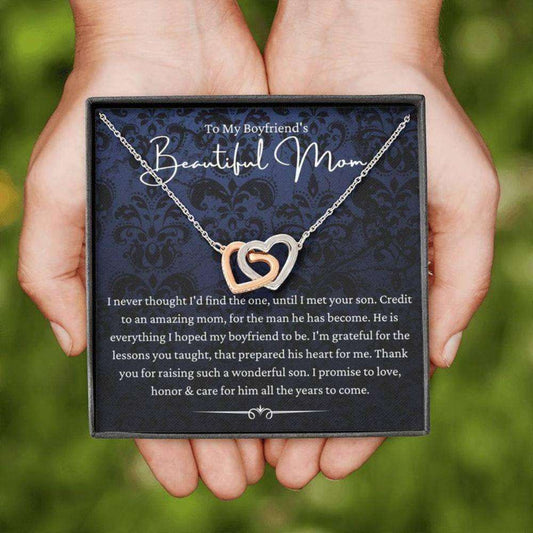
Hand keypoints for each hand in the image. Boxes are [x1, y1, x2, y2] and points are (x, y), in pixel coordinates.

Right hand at [18, 0, 266, 498]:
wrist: (171, 41)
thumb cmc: (104, 112)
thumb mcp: (60, 190)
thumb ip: (53, 268)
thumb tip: (79, 348)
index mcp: (138, 283)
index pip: (152, 376)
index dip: (162, 429)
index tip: (181, 478)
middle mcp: (190, 278)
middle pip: (207, 374)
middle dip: (220, 429)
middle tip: (240, 480)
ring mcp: (234, 255)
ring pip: (253, 347)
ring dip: (262, 400)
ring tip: (281, 453)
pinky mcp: (274, 226)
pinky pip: (289, 297)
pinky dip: (295, 342)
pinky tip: (310, 380)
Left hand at [263, 0, 498, 487]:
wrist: (349, 43)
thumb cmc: (418, 115)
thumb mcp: (464, 195)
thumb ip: (462, 275)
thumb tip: (440, 357)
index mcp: (393, 278)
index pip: (375, 369)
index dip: (360, 419)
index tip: (335, 463)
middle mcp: (343, 275)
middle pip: (321, 366)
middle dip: (305, 420)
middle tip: (283, 469)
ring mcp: (298, 253)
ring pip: (278, 341)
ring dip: (266, 390)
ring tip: (248, 442)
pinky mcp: (258, 226)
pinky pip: (245, 292)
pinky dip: (238, 335)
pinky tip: (222, 371)